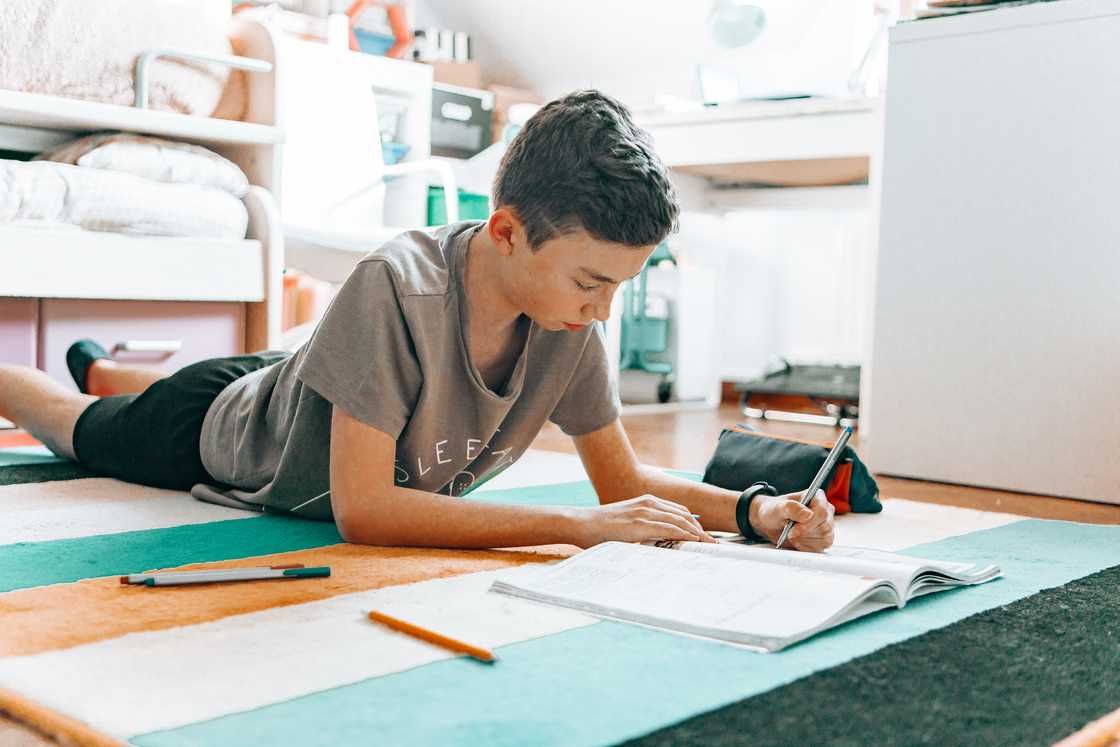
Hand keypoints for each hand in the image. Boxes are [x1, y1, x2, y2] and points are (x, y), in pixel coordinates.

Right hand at [567, 495, 716, 547]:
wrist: (582, 523)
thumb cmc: (601, 527)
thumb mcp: (626, 523)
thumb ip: (643, 527)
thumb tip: (657, 541)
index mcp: (646, 501)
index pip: (678, 511)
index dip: (693, 523)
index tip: (704, 535)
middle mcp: (649, 503)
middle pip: (684, 514)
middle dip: (701, 529)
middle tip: (712, 543)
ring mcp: (645, 512)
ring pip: (681, 521)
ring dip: (697, 533)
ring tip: (709, 545)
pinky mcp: (640, 523)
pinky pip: (669, 528)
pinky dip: (685, 535)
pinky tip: (694, 542)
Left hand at [750, 490, 834, 552]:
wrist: (771, 523)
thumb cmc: (775, 511)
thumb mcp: (778, 508)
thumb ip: (791, 508)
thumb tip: (808, 514)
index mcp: (817, 497)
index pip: (822, 513)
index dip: (809, 524)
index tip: (793, 530)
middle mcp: (826, 511)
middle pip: (825, 528)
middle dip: (804, 534)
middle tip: (789, 532)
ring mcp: (827, 526)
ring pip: (824, 539)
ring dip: (804, 540)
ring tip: (792, 534)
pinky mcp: (824, 539)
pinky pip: (820, 548)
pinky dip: (805, 547)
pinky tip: (797, 540)